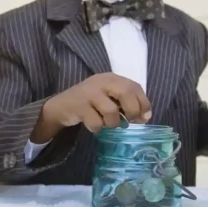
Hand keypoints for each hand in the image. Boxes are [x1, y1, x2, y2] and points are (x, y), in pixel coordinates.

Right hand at [32, 73, 151, 141]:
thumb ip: (126, 103)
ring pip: (111, 111)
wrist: (61, 106)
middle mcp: (101, 82)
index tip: (145, 116)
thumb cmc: (90, 102)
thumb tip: (146, 117)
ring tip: (107, 124)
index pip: (134, 86)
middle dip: (132, 110)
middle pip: (126, 92)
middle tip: (129, 121)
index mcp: (111, 78)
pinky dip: (97, 128)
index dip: (143, 102)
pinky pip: (96, 122)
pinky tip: (93, 125)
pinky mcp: (79, 106)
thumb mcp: (108, 98)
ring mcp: (89, 93)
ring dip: (113, 123)